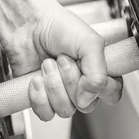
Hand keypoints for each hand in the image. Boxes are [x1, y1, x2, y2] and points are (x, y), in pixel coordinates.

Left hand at [1, 1, 122, 120]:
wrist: (27, 24)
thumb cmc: (58, 27)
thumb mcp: (89, 42)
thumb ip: (98, 73)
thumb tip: (87, 99)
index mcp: (99, 71)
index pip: (111, 95)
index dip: (100, 87)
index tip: (86, 68)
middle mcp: (82, 85)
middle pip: (86, 106)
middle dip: (70, 80)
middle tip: (62, 59)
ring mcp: (61, 93)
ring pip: (65, 110)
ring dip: (53, 85)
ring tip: (47, 64)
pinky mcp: (42, 98)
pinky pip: (45, 114)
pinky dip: (39, 96)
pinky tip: (36, 78)